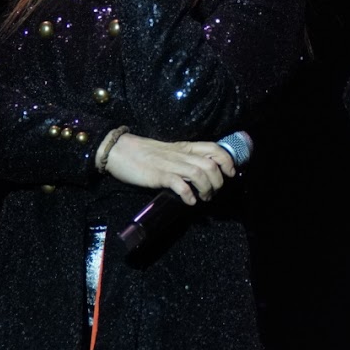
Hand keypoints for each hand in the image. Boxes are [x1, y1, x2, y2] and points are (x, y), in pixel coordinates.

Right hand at [102, 133, 236, 204]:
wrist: (119, 150)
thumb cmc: (144, 153)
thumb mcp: (170, 152)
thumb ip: (184, 159)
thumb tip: (200, 173)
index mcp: (185, 147)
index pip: (214, 148)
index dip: (227, 160)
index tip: (230, 173)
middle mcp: (181, 154)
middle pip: (211, 164)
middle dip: (218, 181)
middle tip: (213, 193)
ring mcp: (170, 164)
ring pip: (200, 173)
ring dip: (207, 189)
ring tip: (203, 199)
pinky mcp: (158, 175)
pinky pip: (180, 184)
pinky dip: (189, 194)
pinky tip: (190, 202)